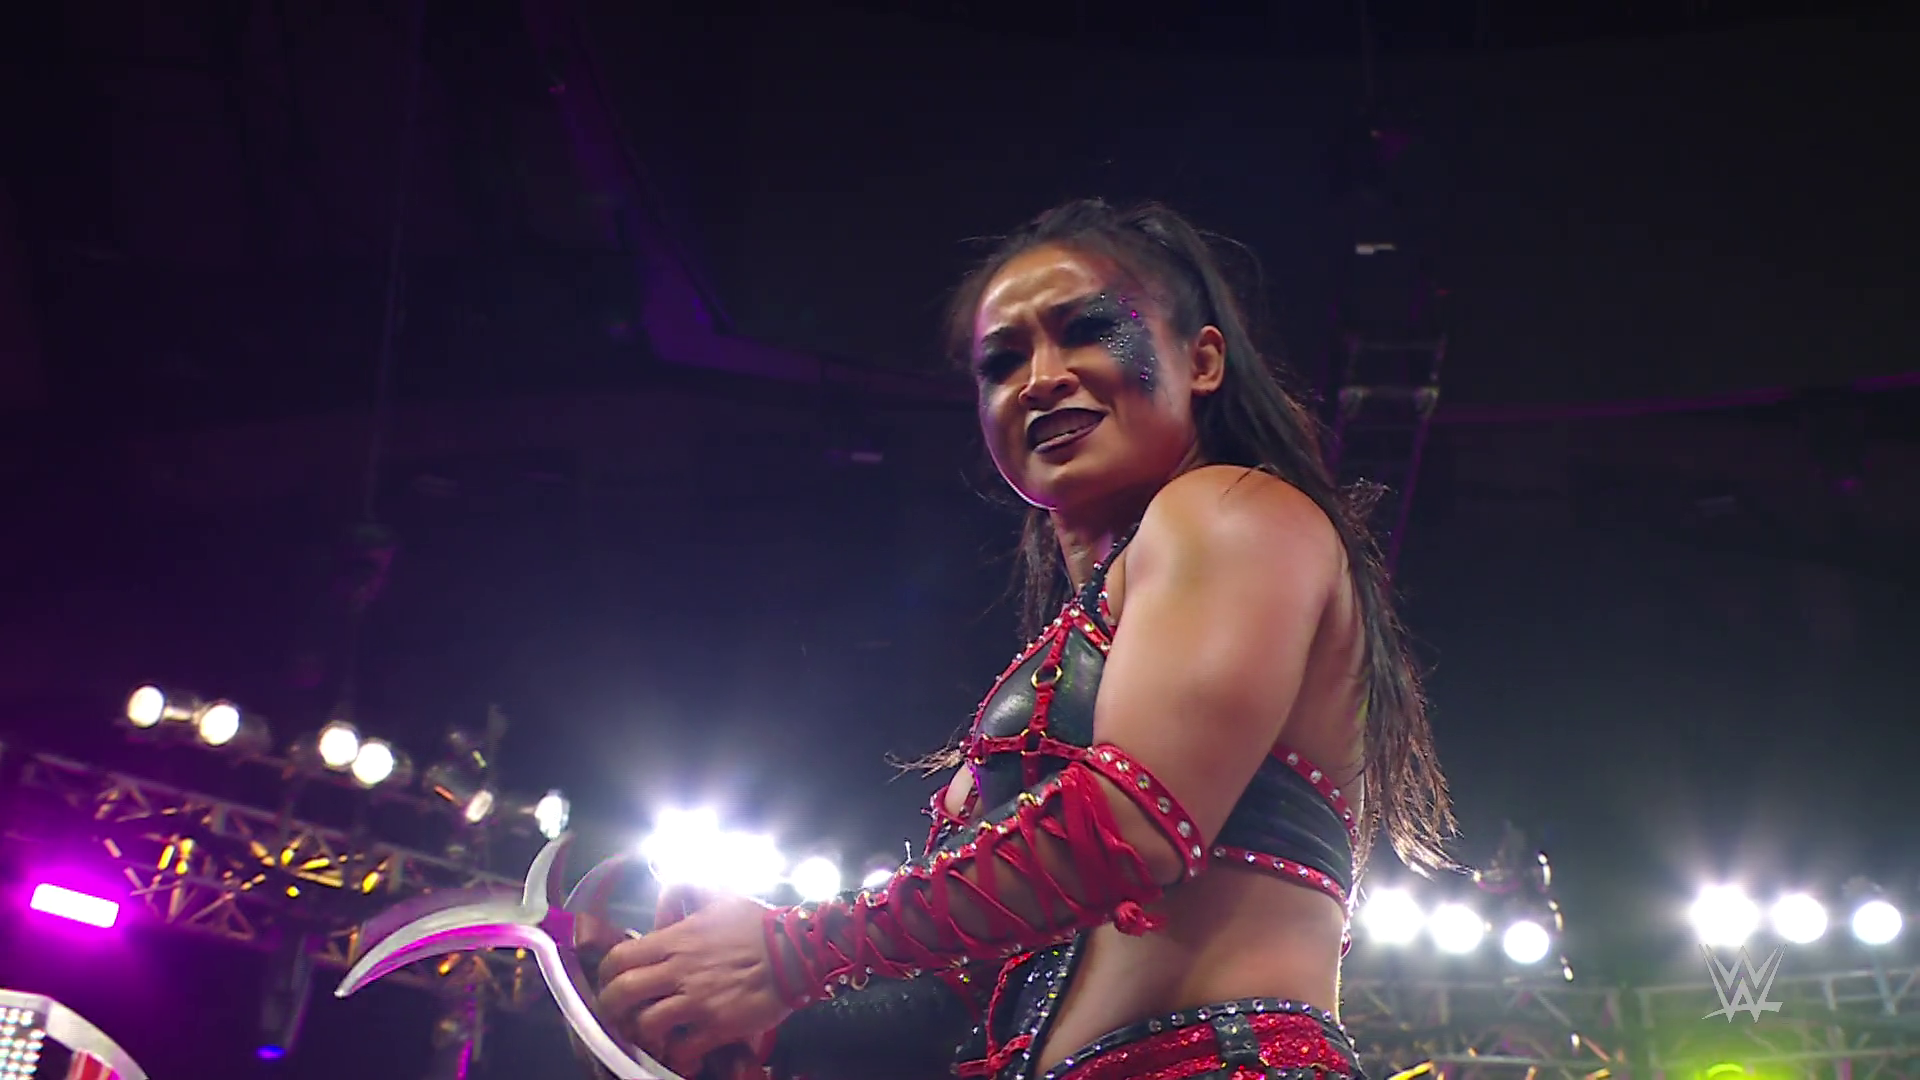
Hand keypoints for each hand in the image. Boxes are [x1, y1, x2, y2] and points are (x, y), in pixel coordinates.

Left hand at [598, 893, 791, 1077]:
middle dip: (612, 1007)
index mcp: (676, 939)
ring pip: (646, 1025)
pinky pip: (682, 1050)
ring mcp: (696, 1001)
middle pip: (622, 994)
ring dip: (643, 1033)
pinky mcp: (717, 1026)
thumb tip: (661, 906)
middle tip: (620, 1013)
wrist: (797, 952)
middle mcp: (679, 970)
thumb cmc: (759, 924)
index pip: (619, 957)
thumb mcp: (719, 895)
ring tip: (651, 1035)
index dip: (605, 973)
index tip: (610, 981)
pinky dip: (677, 1055)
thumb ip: (685, 892)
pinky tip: (682, 1052)